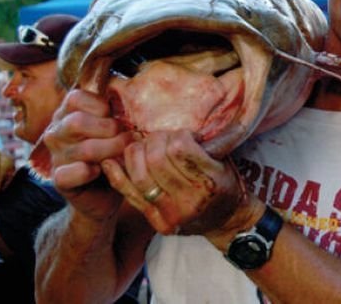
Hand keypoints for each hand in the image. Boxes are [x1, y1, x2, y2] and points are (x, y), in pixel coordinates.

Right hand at [44, 89, 134, 222]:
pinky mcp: (60, 180)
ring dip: (111, 151)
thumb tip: (133, 97)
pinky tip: (102, 171)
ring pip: (83, 149)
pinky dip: (91, 172)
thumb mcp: (113, 127)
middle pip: (77, 122)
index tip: (116, 117)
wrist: (106, 191)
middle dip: (110, 129)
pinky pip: (73, 173)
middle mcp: (56, 133)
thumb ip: (115, 112)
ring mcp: (56, 156)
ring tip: (124, 154)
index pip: (76, 98)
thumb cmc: (112, 151)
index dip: (101, 107)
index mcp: (67, 114)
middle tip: (127, 138)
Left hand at [101, 130, 253, 236]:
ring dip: (137, 154)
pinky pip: (130, 195)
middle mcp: (190, 201)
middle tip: (161, 139)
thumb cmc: (227, 184)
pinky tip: (112, 162)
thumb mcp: (225, 162)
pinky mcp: (158, 222)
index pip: (180, 147)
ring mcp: (172, 214)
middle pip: (156, 159)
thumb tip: (183, 118)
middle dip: (155, 140)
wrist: (228, 221)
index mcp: (210, 181)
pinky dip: (118, 175)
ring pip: (141, 175)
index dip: (177, 135)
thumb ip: (207, 144)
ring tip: (144, 148)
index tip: (183, 136)